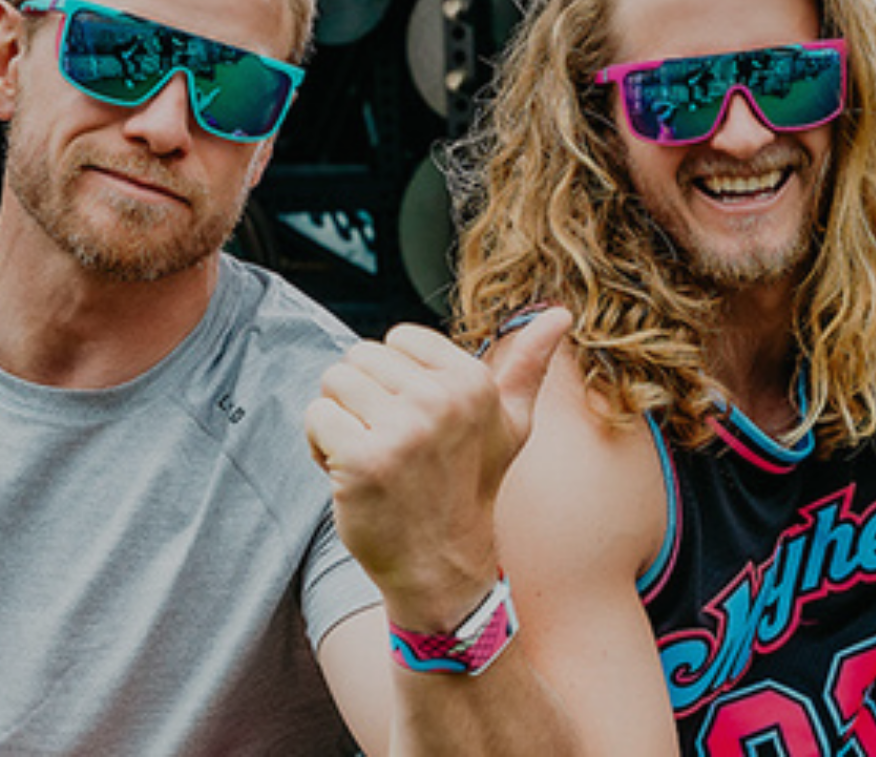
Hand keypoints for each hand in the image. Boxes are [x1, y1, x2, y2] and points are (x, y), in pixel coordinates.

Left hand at [305, 308, 571, 631]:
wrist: (440, 563)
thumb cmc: (469, 485)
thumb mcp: (510, 424)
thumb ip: (528, 365)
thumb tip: (559, 312)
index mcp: (473, 382)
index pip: (397, 339)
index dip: (395, 379)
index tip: (417, 420)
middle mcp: (441, 401)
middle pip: (359, 358)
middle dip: (364, 399)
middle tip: (391, 446)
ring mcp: (402, 431)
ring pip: (334, 383)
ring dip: (340, 420)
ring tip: (371, 457)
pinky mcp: (362, 459)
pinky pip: (316, 417)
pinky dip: (320, 445)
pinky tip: (349, 474)